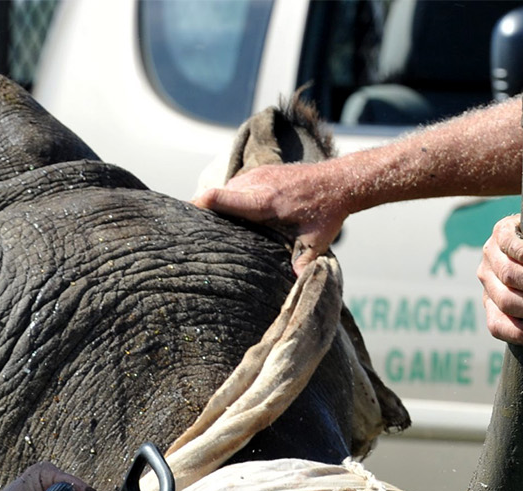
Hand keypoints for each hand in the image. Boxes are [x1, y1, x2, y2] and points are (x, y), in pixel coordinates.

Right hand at [194, 163, 346, 273]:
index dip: (196, 206)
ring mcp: (258, 174)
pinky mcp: (262, 172)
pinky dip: (231, 198)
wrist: (342, 180)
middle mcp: (256, 183)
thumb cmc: (328, 212)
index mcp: (263, 201)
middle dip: (203, 212)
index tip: (180, 218)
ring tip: (213, 226)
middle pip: (215, 195)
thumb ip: (303, 263)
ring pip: (225, 189)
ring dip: (219, 205)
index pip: (217, 197)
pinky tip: (235, 215)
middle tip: (195, 233)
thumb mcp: (316, 241)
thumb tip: (296, 286)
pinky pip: (236, 184)